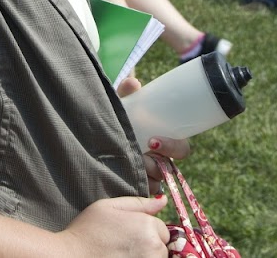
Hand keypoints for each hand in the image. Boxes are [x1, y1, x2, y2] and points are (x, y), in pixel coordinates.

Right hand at [56, 195, 169, 257]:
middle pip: (162, 246)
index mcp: (147, 225)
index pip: (162, 229)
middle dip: (149, 245)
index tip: (128, 234)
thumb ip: (138, 203)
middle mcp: (153, 247)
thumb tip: (163, 200)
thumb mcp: (108, 207)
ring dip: (146, 256)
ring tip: (123, 255)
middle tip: (124, 245)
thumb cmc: (87, 231)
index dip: (146, 230)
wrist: (71, 257)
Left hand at [117, 75, 191, 190]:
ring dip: (144, 174)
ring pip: (156, 183)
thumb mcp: (121, 108)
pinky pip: (143, 194)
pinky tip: (122, 178)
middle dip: (156, 163)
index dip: (173, 147)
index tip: (154, 141)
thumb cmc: (115, 122)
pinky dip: (134, 186)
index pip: (182, 149)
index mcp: (163, 141)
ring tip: (128, 165)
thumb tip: (133, 83)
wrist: (95, 140)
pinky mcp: (137, 190)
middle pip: (170, 169)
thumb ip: (126, 94)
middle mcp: (159, 161)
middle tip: (140, 156)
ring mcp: (149, 178)